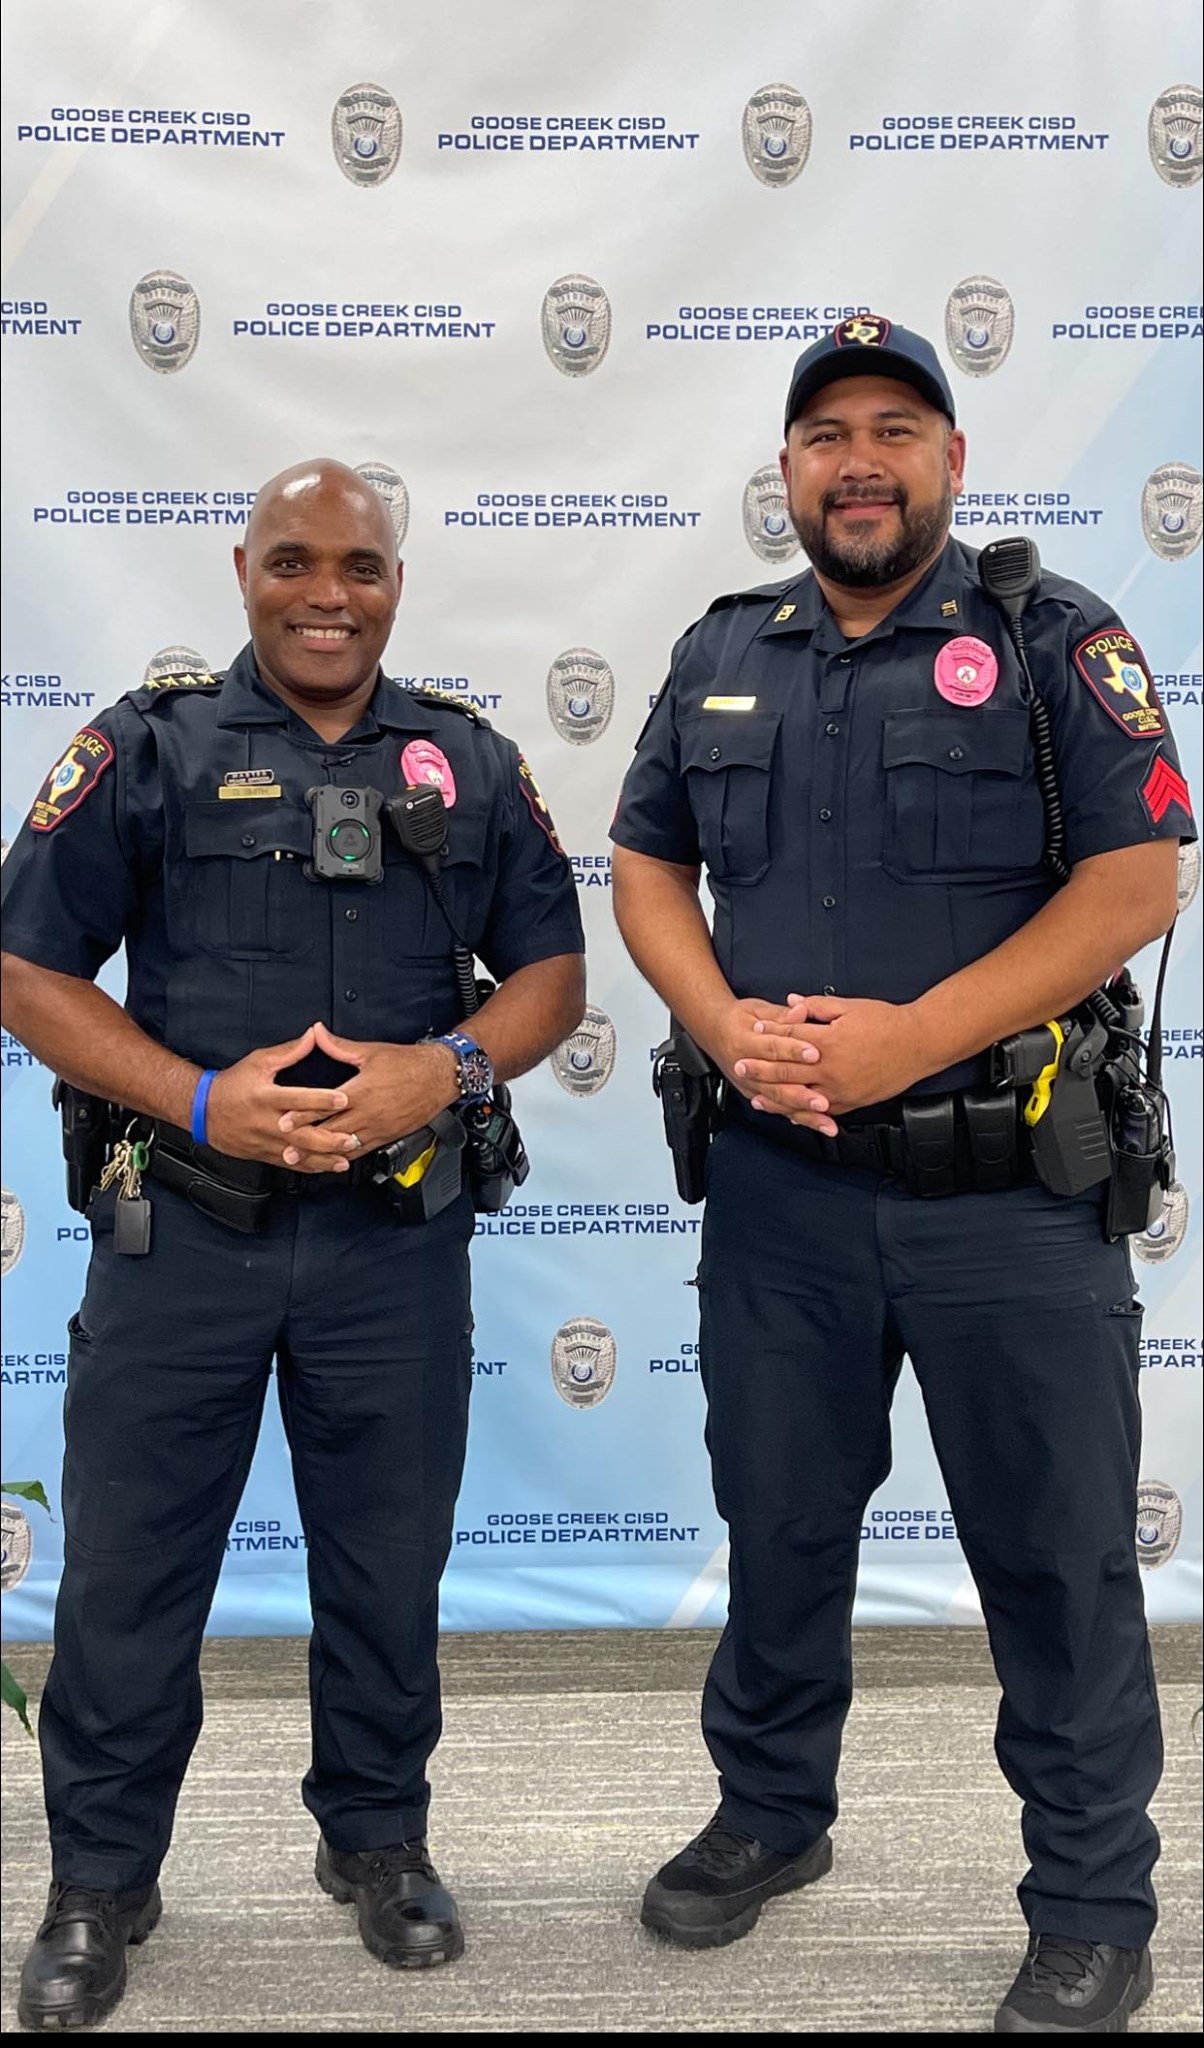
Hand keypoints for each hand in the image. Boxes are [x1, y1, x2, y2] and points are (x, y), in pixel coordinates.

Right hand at [204, 1025, 352, 1168]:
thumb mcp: (258, 1062)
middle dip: (328, 1139)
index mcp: (266, 1097)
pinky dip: (309, 1167)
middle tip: (350, 1139)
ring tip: (344, 1160)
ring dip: (323, 1159)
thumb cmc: (231, 1085)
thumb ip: (289, 1051)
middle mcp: (267, 1122)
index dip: (322, 1099)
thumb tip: (312, 1036)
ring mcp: (266, 1141)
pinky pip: (289, 1164)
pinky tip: (325, 1168)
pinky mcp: (264, 1153)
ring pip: (298, 1153)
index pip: (298, 1099)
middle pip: (301, 1134)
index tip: (344, 1099)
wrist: (203, 1111)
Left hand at [276, 1020, 459, 1169]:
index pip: (325, 1107)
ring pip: (346, 1146)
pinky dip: (346, 1157)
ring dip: (324, 1154)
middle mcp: (368, 1113)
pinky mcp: (388, 1135)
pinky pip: (363, 1151)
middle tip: (287, 1148)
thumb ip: (339, 1046)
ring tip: (305, 1161)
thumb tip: (317, 1033)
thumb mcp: (371, 1051)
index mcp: (361, 1091)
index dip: (302, 1115)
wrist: (439, 1077)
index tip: (284, 1121)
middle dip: (307, 1142)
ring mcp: (378, 1127)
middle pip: (332, 1132)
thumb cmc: (408, 1064)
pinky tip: (334, 1161)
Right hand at [711, 996, 837, 1136]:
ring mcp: (749, 1085)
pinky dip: (797, 1117)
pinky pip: (777, 1108)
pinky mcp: (754, 1094)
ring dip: (802, 1112)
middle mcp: (745, 1067)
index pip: (772, 1047)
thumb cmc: (738, 1019)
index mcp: (745, 1041)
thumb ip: (783, 1015)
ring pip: (778, 1102)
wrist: (714, 1030)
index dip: (794, 1051)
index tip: (815, 1054)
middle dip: (801, 1094)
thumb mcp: (758, 1010)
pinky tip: (814, 1123)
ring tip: (824, 1120)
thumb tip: (802, 1010)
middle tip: (823, 1101)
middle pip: (775, 1083)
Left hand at [733, 994, 927, 1120]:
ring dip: (775, 1097)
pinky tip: (791, 1112)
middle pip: (787, 1069)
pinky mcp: (851, 1102)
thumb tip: (793, 1002)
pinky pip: (821, 1110)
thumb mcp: (850, 1007)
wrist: (920, 1044)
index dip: (770, 1034)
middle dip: (760, 1068)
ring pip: (800, 1096)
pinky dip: (803, 1112)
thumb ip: (818, 1005)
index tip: (754, 1031)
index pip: (790, 1038)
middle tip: (740, 1066)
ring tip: (757, 1096)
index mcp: (829, 1041)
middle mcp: (831, 1069)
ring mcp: (841, 1089)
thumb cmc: (889, 1023)